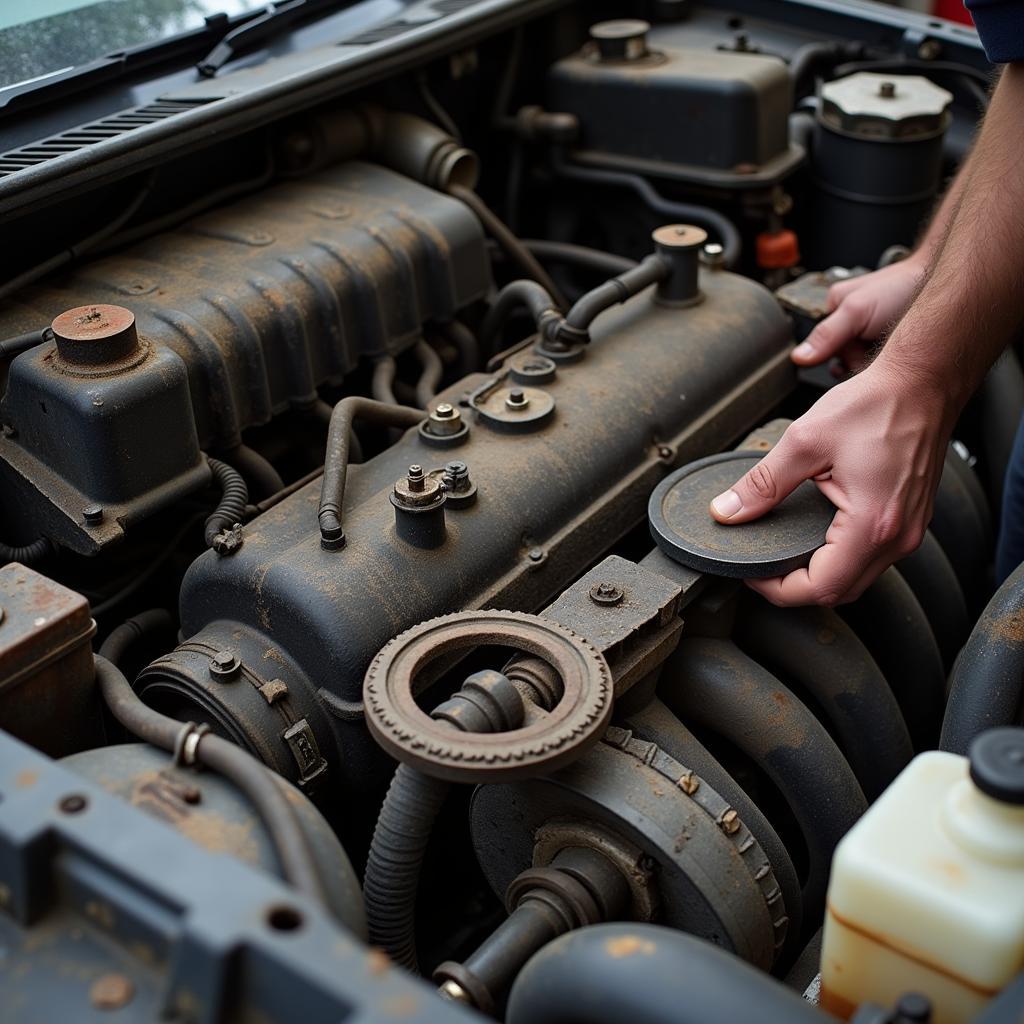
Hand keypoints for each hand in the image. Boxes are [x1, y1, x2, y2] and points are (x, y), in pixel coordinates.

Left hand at [709, 357, 952, 605]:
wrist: (924, 383)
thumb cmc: (877, 405)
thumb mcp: (805, 441)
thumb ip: (762, 483)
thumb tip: (727, 511)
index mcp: (872, 524)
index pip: (822, 588)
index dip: (779, 590)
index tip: (752, 574)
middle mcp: (898, 537)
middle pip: (840, 592)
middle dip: (795, 588)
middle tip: (763, 569)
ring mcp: (909, 530)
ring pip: (858, 578)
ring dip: (820, 574)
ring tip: (784, 555)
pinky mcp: (911, 520)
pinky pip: (873, 557)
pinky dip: (841, 558)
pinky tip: (818, 538)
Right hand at [792, 257, 925, 372]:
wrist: (950, 285)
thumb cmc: (906, 286)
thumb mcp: (858, 311)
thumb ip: (827, 334)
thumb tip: (799, 357)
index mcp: (834, 307)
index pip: (823, 348)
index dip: (841, 357)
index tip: (858, 355)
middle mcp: (850, 320)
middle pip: (843, 358)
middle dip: (860, 360)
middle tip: (879, 348)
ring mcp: (870, 332)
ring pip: (861, 363)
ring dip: (877, 363)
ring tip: (894, 348)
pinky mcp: (889, 342)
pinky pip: (880, 364)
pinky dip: (890, 364)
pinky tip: (901, 353)